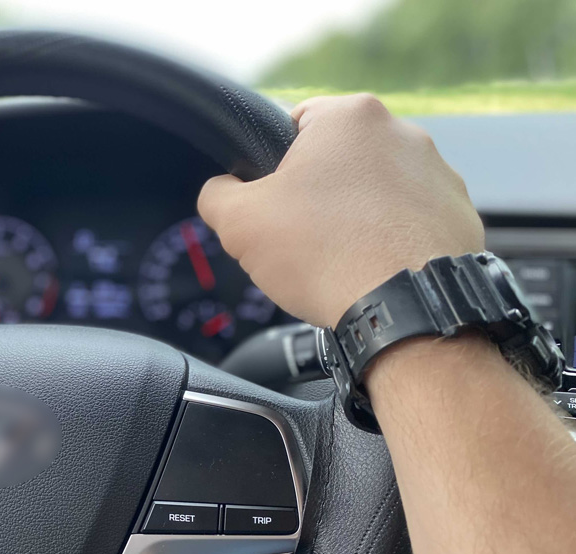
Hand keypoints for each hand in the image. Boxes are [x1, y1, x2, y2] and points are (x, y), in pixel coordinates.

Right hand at [198, 94, 483, 327]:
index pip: (295, 123)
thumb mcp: (237, 222)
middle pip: (341, 158)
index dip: (275, 165)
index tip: (274, 202)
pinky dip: (393, 240)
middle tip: (302, 235)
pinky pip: (413, 221)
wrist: (405, 311)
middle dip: (320, 192)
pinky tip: (374, 269)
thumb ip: (217, 193)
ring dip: (358, 215)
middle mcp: (403, 132)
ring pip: (378, 190)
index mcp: (348, 116)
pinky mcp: (462, 214)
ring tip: (341, 258)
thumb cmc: (323, 255)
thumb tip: (221, 189)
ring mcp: (441, 173)